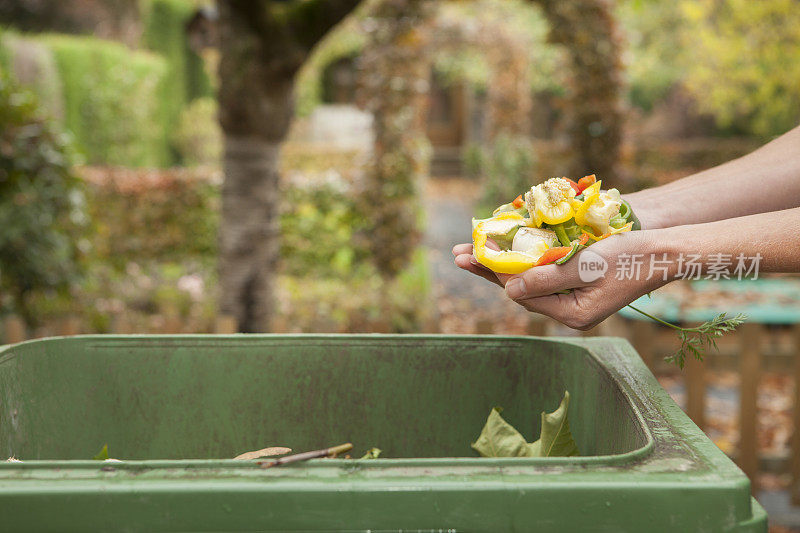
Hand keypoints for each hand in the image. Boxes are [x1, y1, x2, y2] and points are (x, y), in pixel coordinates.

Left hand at [453, 230, 674, 329]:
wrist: (666, 252)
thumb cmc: (631, 258)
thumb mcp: (586, 266)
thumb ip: (547, 278)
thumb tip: (509, 290)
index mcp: (573, 315)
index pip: (523, 293)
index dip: (494, 272)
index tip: (470, 256)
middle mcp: (570, 312)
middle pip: (520, 289)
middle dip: (490, 269)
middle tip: (458, 254)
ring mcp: (574, 299)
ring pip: (529, 280)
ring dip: (503, 263)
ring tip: (472, 250)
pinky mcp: (579, 285)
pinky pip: (544, 274)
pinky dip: (525, 260)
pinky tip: (506, 249)